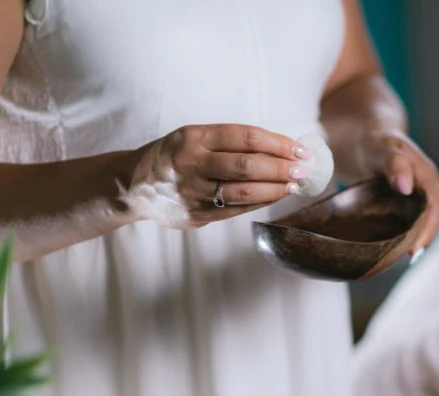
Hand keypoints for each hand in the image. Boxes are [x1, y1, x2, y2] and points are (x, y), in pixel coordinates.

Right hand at [126, 124, 312, 227]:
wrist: (135, 185)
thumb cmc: (177, 156)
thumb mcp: (196, 138)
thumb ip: (232, 143)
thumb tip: (282, 149)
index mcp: (193, 137)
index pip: (245, 137)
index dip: (277, 143)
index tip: (300, 150)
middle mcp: (190, 164)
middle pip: (246, 166)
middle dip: (281, 168)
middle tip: (303, 170)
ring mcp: (191, 192)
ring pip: (243, 192)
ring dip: (275, 190)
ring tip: (294, 186)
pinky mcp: (195, 215)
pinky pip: (235, 210)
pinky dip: (259, 203)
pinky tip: (275, 196)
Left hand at [356, 130, 438, 253]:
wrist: (366, 137)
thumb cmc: (374, 141)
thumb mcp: (381, 148)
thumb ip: (394, 163)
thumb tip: (406, 186)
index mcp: (426, 175)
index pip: (434, 209)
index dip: (426, 230)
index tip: (413, 249)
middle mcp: (428, 188)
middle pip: (432, 220)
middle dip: (421, 240)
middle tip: (405, 258)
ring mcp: (419, 197)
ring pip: (422, 224)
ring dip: (413, 240)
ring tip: (398, 258)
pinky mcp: (408, 204)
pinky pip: (412, 223)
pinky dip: (404, 235)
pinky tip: (392, 248)